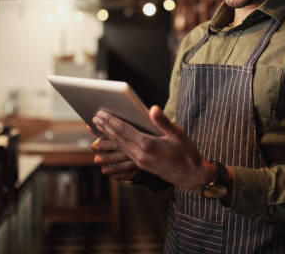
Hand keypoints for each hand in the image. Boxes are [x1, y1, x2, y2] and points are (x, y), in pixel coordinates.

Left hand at [92, 106, 215, 192]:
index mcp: (149, 144)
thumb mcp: (178, 134)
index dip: (111, 121)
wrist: (191, 174)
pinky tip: (109, 146)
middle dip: (105, 128)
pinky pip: (124, 155)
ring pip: (119, 147)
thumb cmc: (186, 152)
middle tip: (93, 118)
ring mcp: (140, 161)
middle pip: (118, 138)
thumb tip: (152, 108)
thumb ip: (163, 121)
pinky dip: (115, 148)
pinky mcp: (141, 166)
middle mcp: (141, 154)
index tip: (101, 113)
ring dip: (107, 138)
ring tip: (97, 130)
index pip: (125, 130)